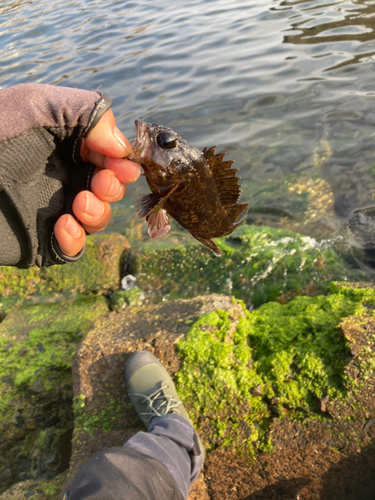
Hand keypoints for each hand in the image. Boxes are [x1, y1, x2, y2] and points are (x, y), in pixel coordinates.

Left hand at [54, 110, 139, 256]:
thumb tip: (122, 148)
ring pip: (98, 219)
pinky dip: (76, 241)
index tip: (123, 165)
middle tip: (102, 183)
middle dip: (114, 187)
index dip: (122, 162)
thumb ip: (86, 112)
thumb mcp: (39, 106)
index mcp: (65, 145)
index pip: (109, 156)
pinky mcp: (40, 239)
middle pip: (110, 188)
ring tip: (81, 204)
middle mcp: (62, 177)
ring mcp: (53, 209)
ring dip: (99, 213)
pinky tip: (65, 225)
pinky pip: (72, 249)